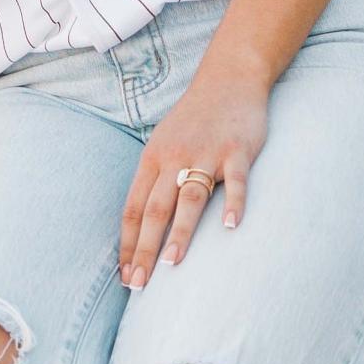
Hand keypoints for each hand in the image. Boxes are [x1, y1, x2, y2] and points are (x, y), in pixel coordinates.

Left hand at [118, 76, 266, 289]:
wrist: (228, 78)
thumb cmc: (194, 120)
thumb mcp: (164, 144)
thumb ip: (155, 180)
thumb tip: (142, 226)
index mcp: (152, 158)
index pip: (134, 208)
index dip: (129, 243)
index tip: (126, 275)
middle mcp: (174, 157)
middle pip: (155, 208)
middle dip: (145, 248)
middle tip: (139, 284)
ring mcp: (207, 153)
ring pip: (189, 197)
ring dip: (180, 232)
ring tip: (171, 263)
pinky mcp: (237, 149)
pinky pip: (236, 180)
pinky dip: (234, 203)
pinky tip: (230, 226)